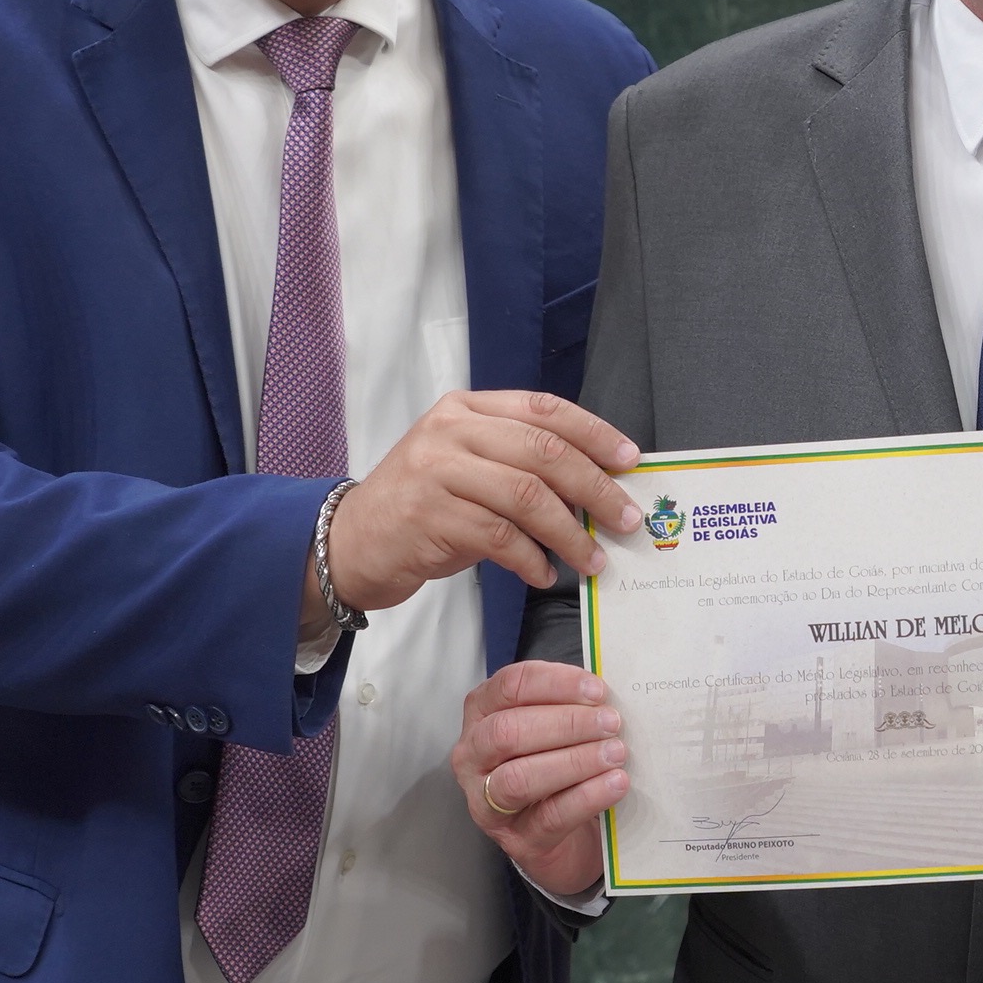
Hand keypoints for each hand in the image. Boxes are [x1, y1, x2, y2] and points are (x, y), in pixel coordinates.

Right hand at [327, 391, 639, 615]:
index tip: (630, 461)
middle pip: (544, 452)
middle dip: (595, 488)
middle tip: (627, 521)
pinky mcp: (428, 515)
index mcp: (468, 408)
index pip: (544, 409)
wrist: (352, 542)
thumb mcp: (469, 466)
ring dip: (570, 533)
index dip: (595, 433)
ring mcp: (436, 471)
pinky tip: (545, 574)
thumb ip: (520, 463)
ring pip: (527, 496)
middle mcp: (451, 431)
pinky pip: (500, 537)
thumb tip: (598, 485)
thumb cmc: (424, 506)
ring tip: (593, 560)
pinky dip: (532, 559)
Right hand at [452, 660, 628, 895]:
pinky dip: (587, 796)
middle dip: (566, 723)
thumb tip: (605, 694)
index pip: (509, 686)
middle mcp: (473, 756)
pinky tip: (615, 783)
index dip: (555, 683)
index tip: (597, 690)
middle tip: (610, 723)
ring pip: (519, 777)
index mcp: (482, 714)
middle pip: (508, 731)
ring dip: (574, 761)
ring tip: (615, 753)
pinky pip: (549, 815)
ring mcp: (486, 801)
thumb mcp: (553, 729)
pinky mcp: (515, 839)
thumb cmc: (556, 765)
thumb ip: (570, 706)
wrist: (562, 837)